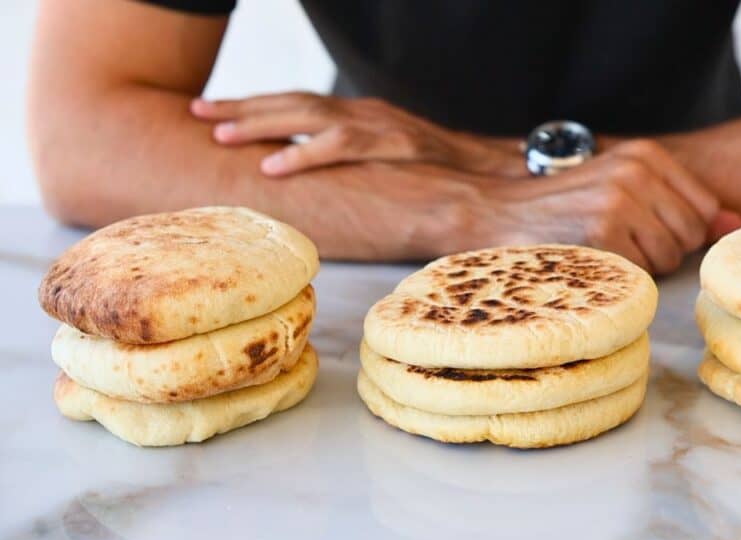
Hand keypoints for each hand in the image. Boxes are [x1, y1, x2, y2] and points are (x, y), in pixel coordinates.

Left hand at [191, 92, 521, 176]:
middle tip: (196, 111)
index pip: (296, 103)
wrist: (488, 170)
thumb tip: (316, 181)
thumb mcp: (387, 160)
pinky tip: (272, 164)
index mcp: (356, 114)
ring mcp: (375, 123)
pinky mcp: (390, 142)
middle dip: (240, 106)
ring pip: (306, 114)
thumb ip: (353, 163)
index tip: (211, 113)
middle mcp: (360, 111)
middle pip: (290, 101)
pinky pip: (339, 145)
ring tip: (219, 133)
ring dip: (259, 122)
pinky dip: (303, 153)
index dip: (252, 106)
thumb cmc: (437, 172)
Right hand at [479, 139, 740, 273]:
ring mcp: (620, 202)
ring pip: (669, 259)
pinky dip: (620, 275)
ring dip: (641, 265)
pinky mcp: (602, 233)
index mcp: (646, 155)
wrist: (495, 211)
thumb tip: (737, 223)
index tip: (643, 230)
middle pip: (691, 236)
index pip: (705, 209)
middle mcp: (638, 172)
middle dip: (662, 250)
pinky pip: (641, 272)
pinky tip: (591, 258)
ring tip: (602, 247)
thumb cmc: (562, 207)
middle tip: (617, 240)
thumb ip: (682, 204)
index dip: (679, 232)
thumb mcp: (622, 188)